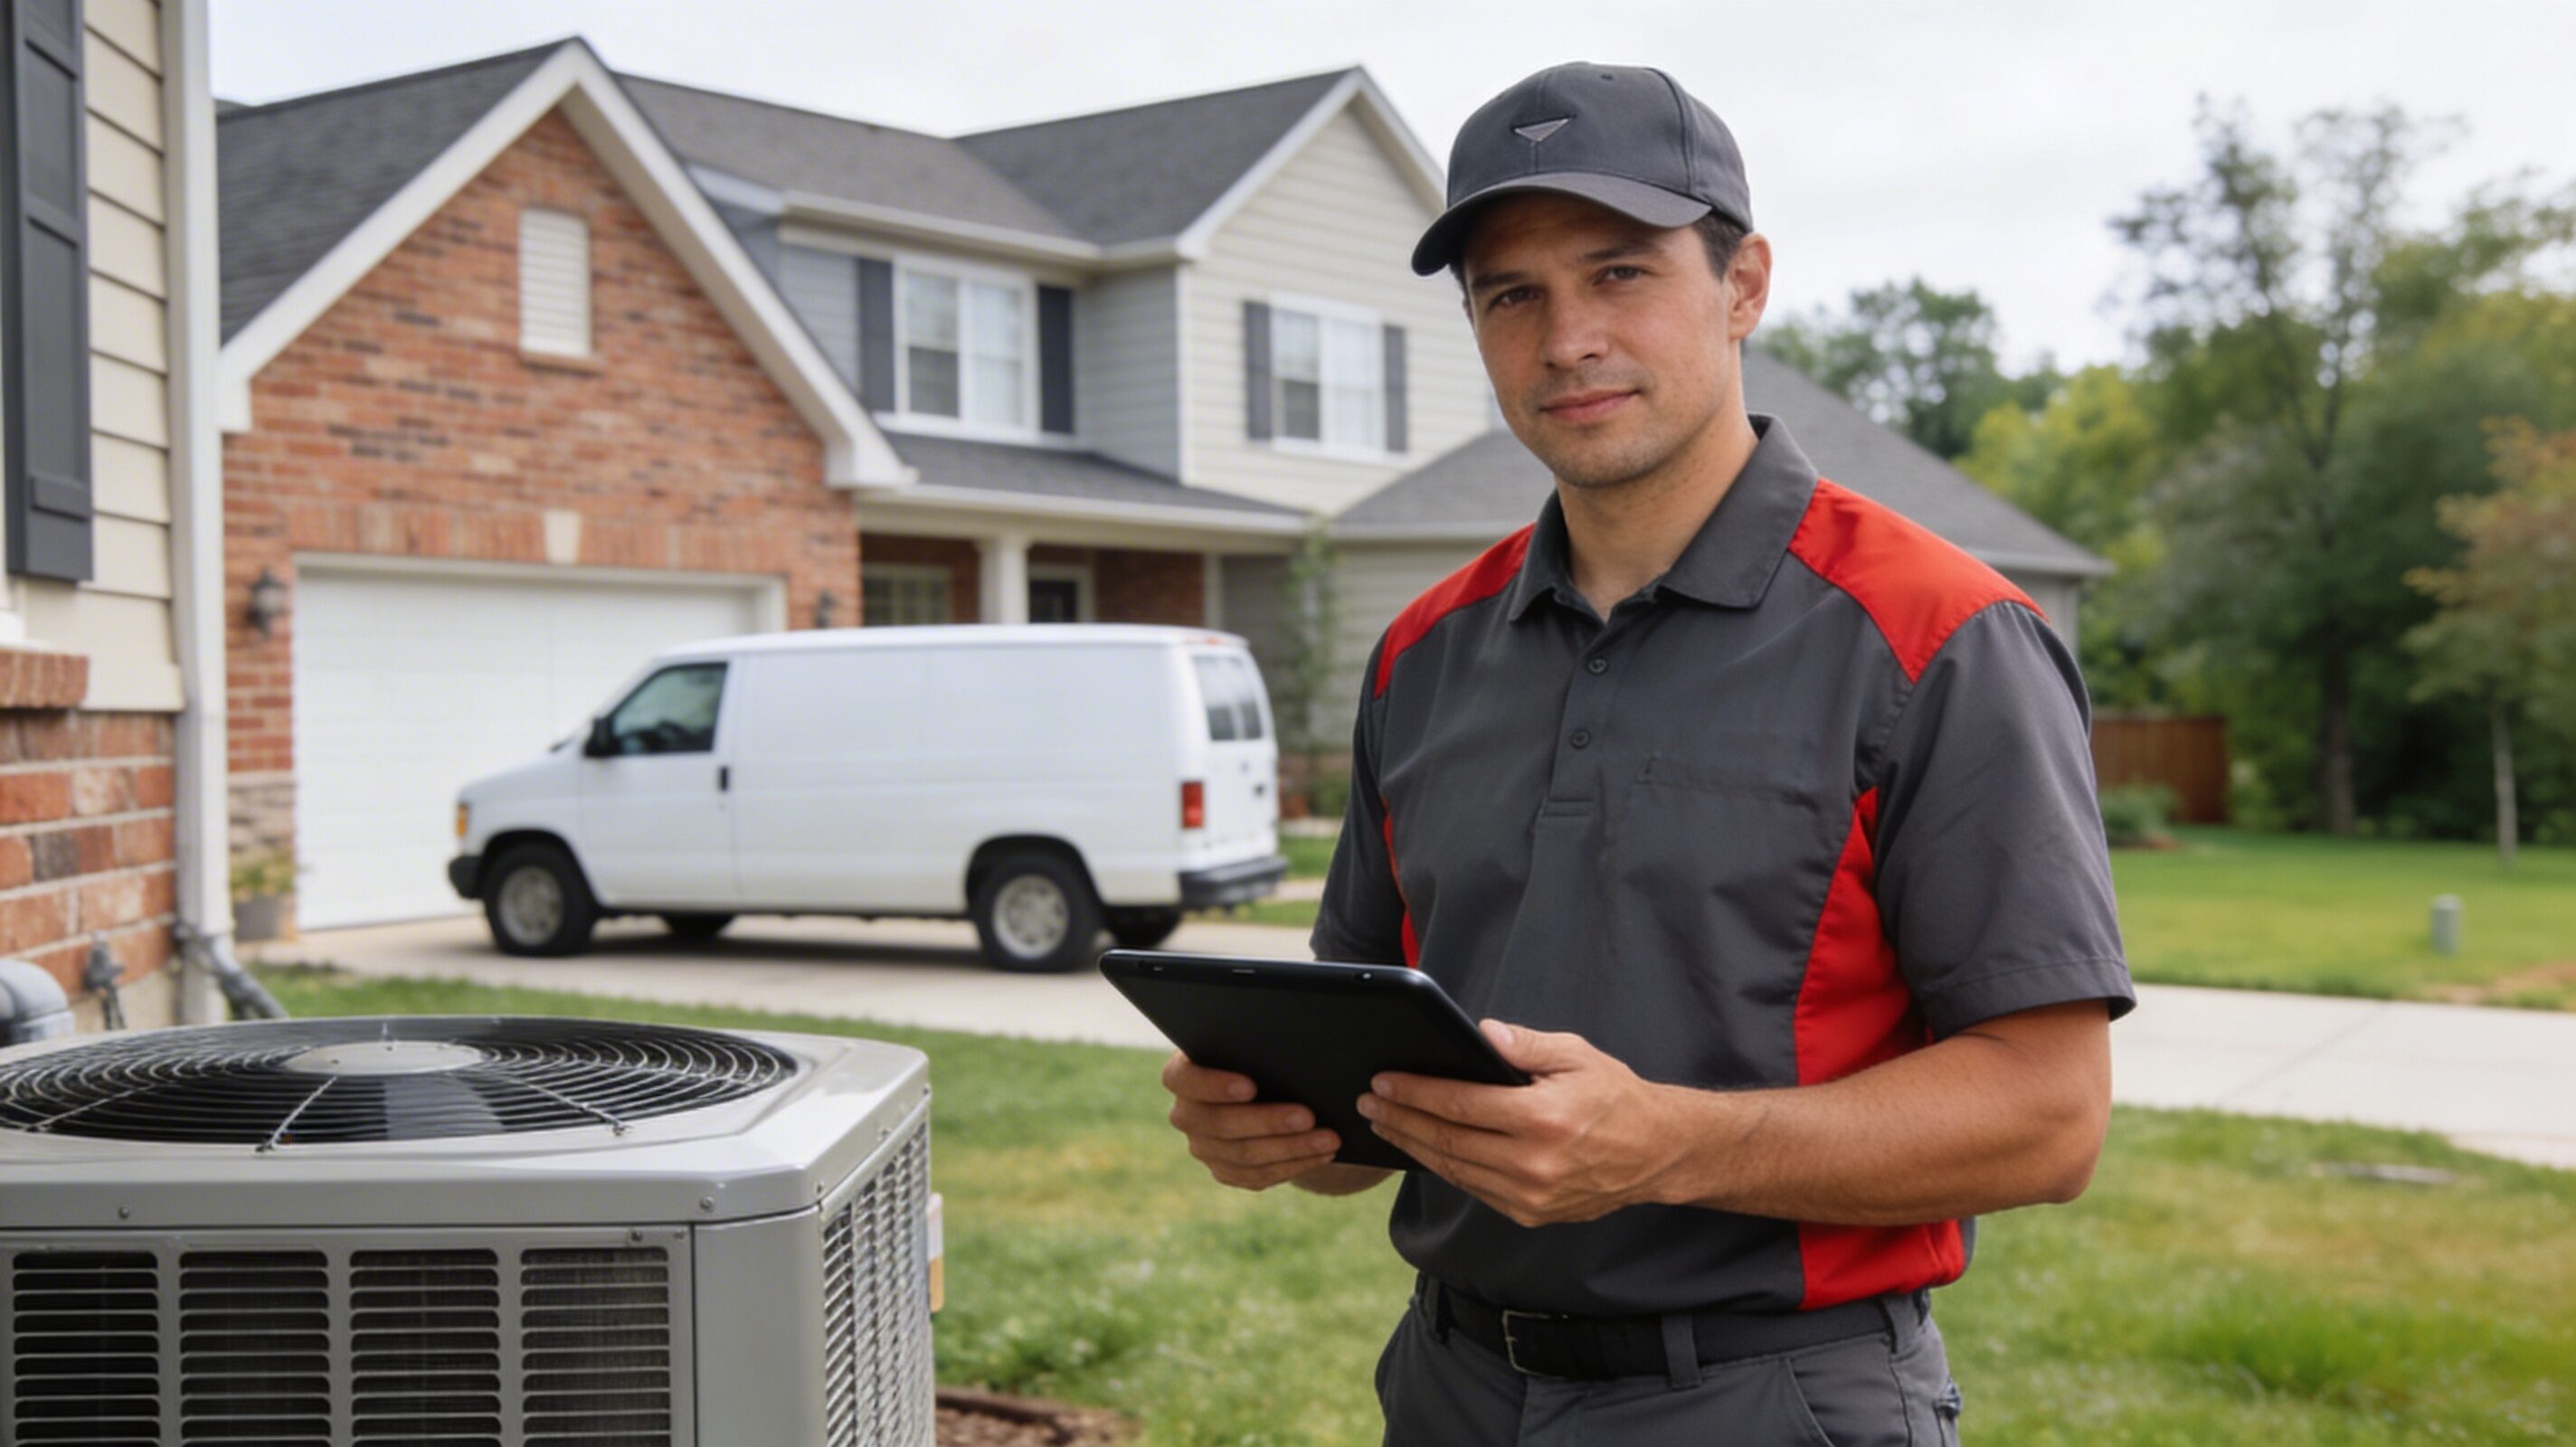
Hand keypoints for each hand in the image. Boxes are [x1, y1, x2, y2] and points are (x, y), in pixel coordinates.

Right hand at [1161, 1051, 1341, 1190]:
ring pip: (1245, 1156)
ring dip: (1292, 1148)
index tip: (1251, 1086)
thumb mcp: (1254, 1044)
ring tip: (1328, 1139)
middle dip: (1269, 1121)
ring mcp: (1204, 1147)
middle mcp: (1186, 1114)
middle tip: (1309, 1116)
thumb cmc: (1257, 1054)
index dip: (1214, 1085)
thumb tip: (1295, 1055)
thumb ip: (1260, 1046)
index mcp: (1182, 1074)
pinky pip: (1258, 1176)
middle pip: (1220, 1124)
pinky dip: (1294, 1164)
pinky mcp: (1225, 1171)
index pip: (1184, 1080)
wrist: (1265, 1086)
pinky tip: (1322, 1153)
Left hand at [1358, 1020, 1690, 1226]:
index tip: (1383, 1081)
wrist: (1656, 1152)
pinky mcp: (1530, 1212)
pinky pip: (1473, 1188)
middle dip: (1400, 1119)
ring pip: (1454, 1170)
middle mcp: (1533, 1163)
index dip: (1415, 1092)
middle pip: (1447, 1140)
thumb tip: (1481, 1033)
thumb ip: (1525, 1044)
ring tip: (1385, 1123)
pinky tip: (1423, 1147)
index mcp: (1543, 1119)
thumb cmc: (1613, 1096)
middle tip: (1368, 1102)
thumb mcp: (1575, 1055)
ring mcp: (1531, 1195)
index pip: (1460, 1105)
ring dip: (1412, 1145)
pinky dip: (1443, 1166)